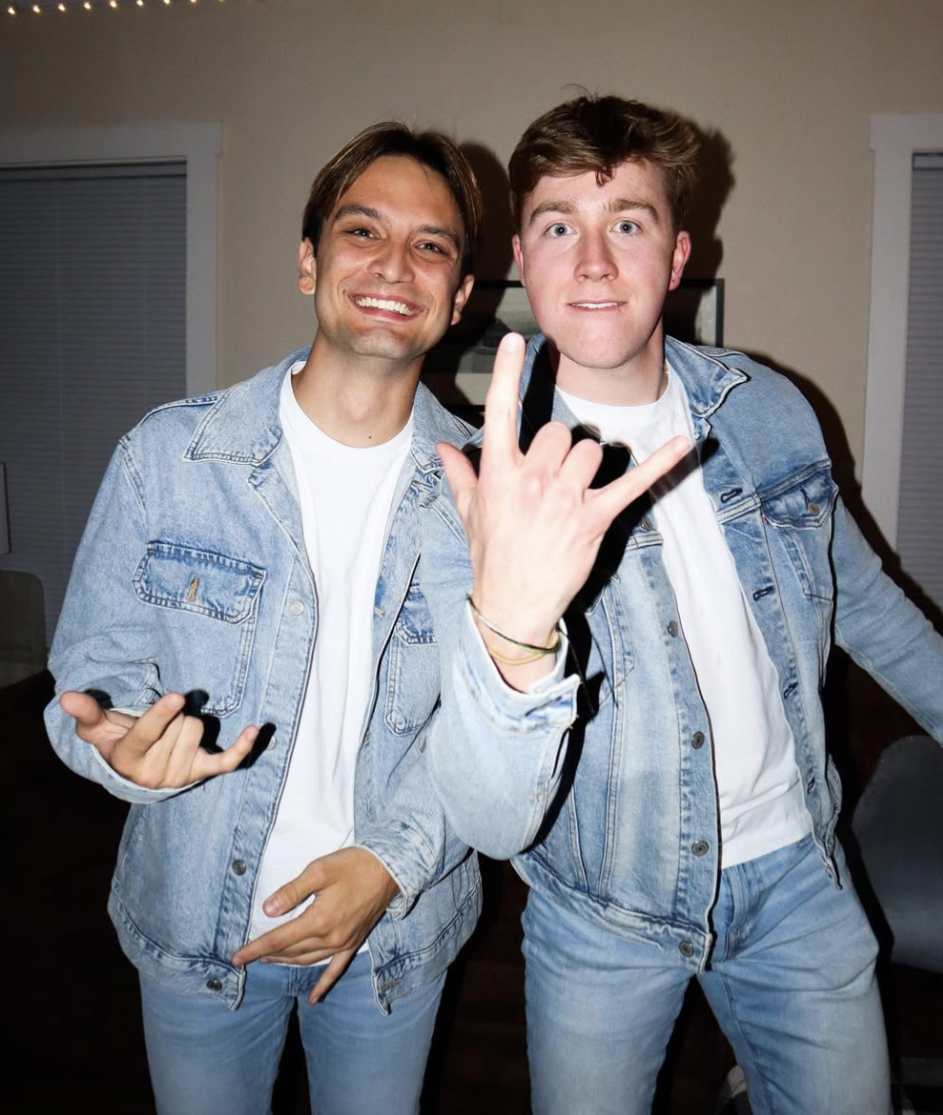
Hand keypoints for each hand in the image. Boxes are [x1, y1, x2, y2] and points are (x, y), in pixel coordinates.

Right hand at [60, 690, 256, 788]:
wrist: (132, 773)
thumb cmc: (115, 742)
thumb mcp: (96, 729)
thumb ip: (87, 712)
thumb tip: (67, 696)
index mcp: (129, 758)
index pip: (148, 734)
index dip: (162, 716)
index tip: (176, 697)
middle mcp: (156, 771)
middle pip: (179, 725)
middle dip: (172, 715)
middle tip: (159, 721)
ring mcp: (180, 774)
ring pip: (197, 731)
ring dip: (187, 723)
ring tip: (170, 731)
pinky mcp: (200, 773)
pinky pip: (226, 761)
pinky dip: (242, 747)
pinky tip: (254, 729)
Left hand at [231, 847, 400, 1003]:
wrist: (390, 868)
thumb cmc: (353, 865)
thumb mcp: (319, 870)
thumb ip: (292, 891)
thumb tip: (268, 910)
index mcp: (319, 920)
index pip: (280, 939)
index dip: (256, 947)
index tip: (236, 957)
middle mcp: (331, 938)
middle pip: (291, 952)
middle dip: (267, 953)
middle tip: (248, 954)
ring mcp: (344, 943)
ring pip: (307, 960)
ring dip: (286, 961)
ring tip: (268, 958)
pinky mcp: (354, 943)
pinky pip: (335, 969)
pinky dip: (323, 985)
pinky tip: (313, 999)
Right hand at [437, 333, 689, 682]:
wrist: (512, 605)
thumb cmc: (491, 556)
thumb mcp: (470, 513)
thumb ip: (461, 475)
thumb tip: (444, 449)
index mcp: (498, 473)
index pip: (500, 412)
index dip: (506, 373)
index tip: (513, 340)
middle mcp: (532, 480)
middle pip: (560, 431)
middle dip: (561, 447)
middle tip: (554, 477)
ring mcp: (564, 499)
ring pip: (591, 450)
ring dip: (588, 464)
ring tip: (576, 490)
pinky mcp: (593, 519)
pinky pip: (633, 483)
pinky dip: (661, 463)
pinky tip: (685, 442)